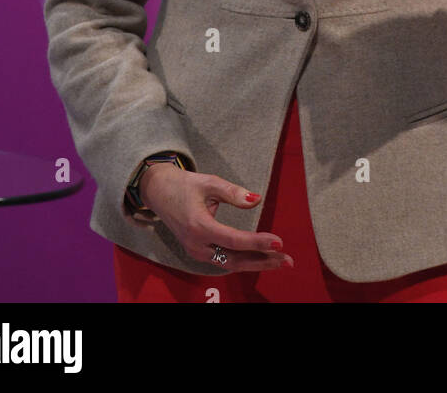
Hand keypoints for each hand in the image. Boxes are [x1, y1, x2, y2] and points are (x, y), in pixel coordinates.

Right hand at [139, 163, 293, 272]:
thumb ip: (233, 192)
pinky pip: (223, 260)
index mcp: (199, 227)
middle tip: (287, 259)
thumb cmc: (185, 185)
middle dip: (262, 261)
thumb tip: (257, 199)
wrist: (159, 193)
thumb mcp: (209, 182)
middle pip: (234, 259)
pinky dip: (243, 260)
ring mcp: (196, 251)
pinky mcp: (198, 251)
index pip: (234, 240)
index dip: (257, 242)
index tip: (279, 241)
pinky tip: (260, 258)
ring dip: (255, 263)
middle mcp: (197, 245)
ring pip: (230, 263)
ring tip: (279, 261)